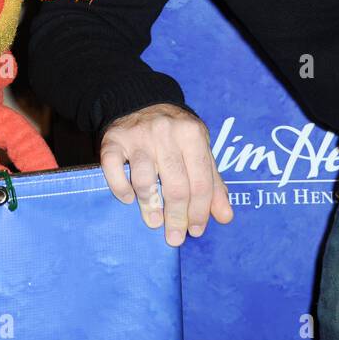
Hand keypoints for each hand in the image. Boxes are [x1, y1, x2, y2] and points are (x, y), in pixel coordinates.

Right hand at [99, 102, 232, 246]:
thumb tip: (225, 217)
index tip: (196, 231)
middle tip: (174, 237)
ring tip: (154, 222)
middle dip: (177, 217)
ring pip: (144, 180)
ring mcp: (137, 136)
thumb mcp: (199, 150)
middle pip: (175, 185)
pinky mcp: (112, 140)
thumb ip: (213, 183)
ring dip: (149, 207)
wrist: (139, 102)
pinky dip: (120, 188)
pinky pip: (113, 169)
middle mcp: (166, 133)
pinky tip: (128, 200)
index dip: (200, 211)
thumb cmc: (175, 134)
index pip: (201, 181)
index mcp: (192, 134)